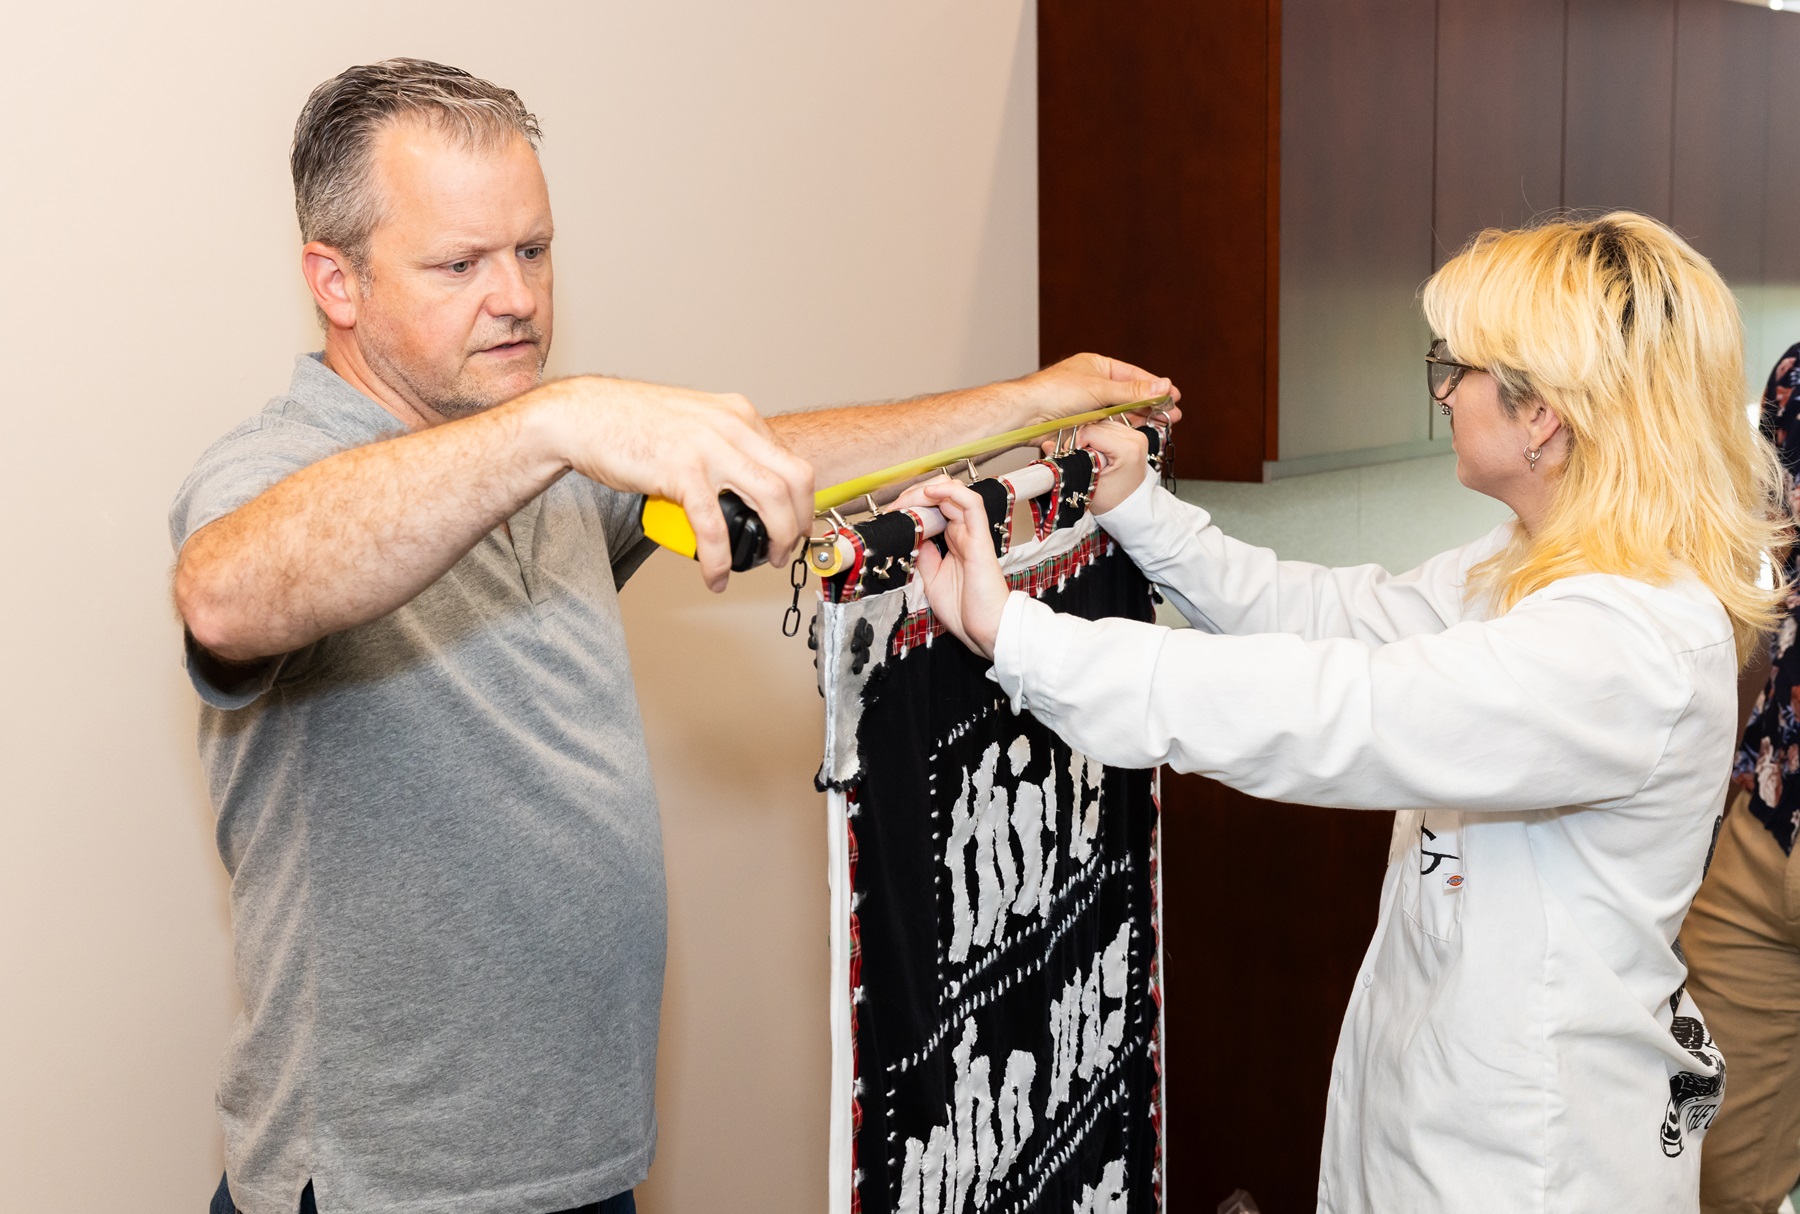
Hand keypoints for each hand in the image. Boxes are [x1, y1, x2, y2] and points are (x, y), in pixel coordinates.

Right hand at [530, 376, 814, 590]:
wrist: (583, 415)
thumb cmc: (631, 423)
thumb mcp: (695, 423)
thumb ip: (724, 445)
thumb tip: (747, 482)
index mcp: (738, 415)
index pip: (790, 460)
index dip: (801, 501)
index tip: (795, 524)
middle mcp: (731, 426)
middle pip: (794, 479)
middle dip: (800, 521)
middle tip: (788, 547)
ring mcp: (708, 448)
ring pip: (770, 500)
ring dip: (776, 539)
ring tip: (765, 561)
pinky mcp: (681, 472)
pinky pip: (714, 525)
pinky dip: (720, 557)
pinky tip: (716, 574)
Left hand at [894, 477, 1011, 659]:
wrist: (986, 629)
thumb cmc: (965, 610)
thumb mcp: (931, 579)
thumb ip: (923, 556)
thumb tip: (911, 537)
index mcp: (954, 541)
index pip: (934, 508)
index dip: (911, 504)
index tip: (891, 514)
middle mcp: (964, 532)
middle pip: (941, 494)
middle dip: (914, 494)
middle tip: (895, 507)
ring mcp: (972, 533)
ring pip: (954, 492)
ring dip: (926, 490)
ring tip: (907, 500)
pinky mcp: (980, 538)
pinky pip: (971, 504)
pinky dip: (950, 492)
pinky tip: (929, 494)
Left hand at [1016, 352, 1183, 427]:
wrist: (1025, 415)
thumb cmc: (1054, 392)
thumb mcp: (1099, 389)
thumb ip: (1132, 391)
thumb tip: (1162, 385)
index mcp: (1098, 366)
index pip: (1133, 375)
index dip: (1154, 386)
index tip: (1173, 396)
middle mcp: (1094, 384)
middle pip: (1129, 395)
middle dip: (1151, 405)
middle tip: (1172, 415)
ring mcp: (1088, 404)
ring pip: (1120, 412)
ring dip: (1139, 418)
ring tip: (1160, 425)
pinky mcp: (1082, 422)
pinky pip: (1108, 425)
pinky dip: (1122, 429)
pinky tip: (1136, 433)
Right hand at [1075, 417, 1150, 514]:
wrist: (1131, 507)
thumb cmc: (1113, 501)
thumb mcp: (1087, 484)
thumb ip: (1067, 463)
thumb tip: (1047, 445)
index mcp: (1128, 449)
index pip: (1091, 431)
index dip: (1075, 442)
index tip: (1071, 457)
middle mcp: (1135, 438)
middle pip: (1096, 425)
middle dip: (1083, 440)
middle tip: (1079, 459)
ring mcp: (1136, 435)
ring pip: (1101, 424)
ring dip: (1091, 439)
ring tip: (1090, 458)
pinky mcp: (1134, 436)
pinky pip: (1109, 428)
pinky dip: (1099, 438)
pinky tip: (1098, 454)